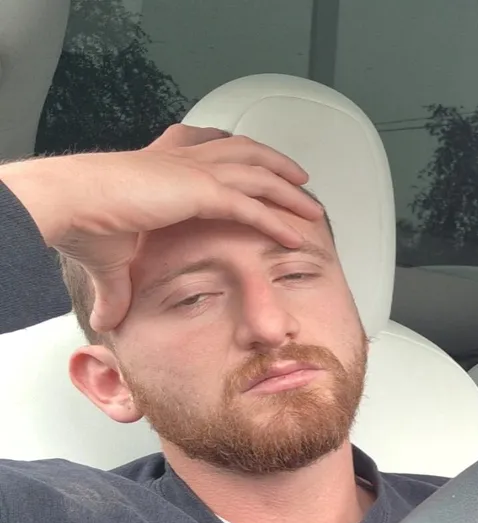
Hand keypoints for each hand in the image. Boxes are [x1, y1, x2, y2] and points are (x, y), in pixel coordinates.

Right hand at [0, 125, 322, 331]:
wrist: (68, 204)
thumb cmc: (79, 222)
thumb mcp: (107, 260)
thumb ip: (115, 289)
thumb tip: (107, 319)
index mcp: (162, 163)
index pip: (210, 150)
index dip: (235, 156)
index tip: (254, 165)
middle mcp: (183, 160)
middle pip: (244, 153)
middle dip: (275, 164)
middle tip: (298, 177)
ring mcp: (194, 172)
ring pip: (258, 175)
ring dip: (288, 191)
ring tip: (310, 208)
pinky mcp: (201, 191)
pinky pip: (252, 207)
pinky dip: (277, 222)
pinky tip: (296, 235)